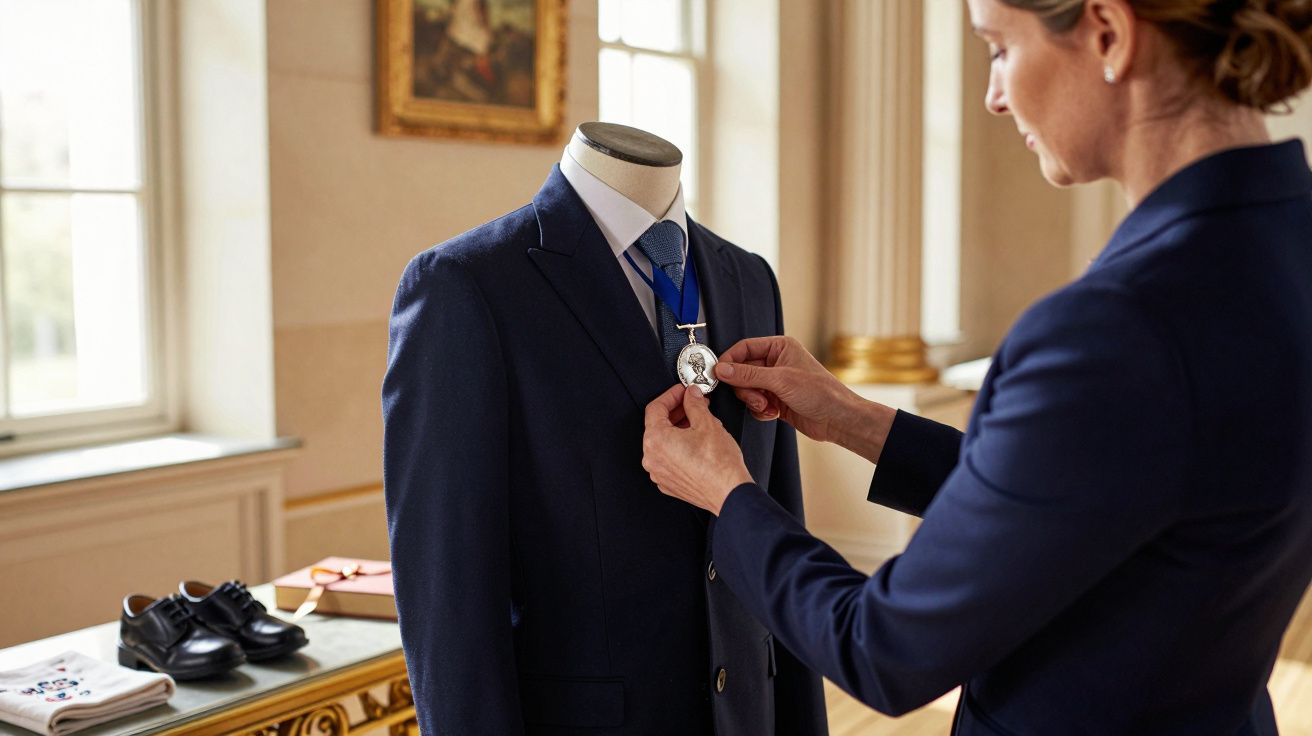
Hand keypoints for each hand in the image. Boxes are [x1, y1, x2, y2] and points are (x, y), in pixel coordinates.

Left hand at [642, 384, 753, 514]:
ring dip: (679, 429)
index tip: (682, 391)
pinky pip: (669, 459)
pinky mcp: (669, 483)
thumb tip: (691, 395)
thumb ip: (694, 404)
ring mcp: (659, 473)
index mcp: (656, 440)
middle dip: (677, 411)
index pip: (655, 408)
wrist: (730, 493)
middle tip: (693, 403)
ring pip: (664, 443)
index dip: (671, 395)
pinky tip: (697, 442)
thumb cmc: (719, 465)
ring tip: (699, 422)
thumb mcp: (707, 423)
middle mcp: (652, 458)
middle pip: (658, 425)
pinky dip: (680, 447)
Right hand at [716, 336, 896, 461]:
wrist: (837, 419)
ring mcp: (775, 382)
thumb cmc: (821, 393)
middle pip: (742, 371)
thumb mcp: (781, 380)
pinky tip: (774, 413)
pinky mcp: (775, 400)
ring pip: (747, 389)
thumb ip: (748, 374)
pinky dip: (760, 410)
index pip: (744, 348)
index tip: (719, 374)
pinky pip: (754, 403)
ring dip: (753, 400)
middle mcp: (776, 362)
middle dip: (746, 387)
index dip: (730, 360)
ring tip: (767, 406)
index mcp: (780, 347)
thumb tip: (723, 369)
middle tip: (755, 396)